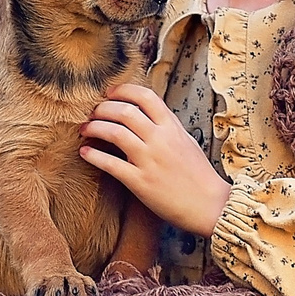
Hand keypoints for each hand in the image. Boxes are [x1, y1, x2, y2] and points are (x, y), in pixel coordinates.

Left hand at [79, 84, 233, 237]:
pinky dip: (93, 155)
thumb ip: (166, 125)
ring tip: (85, 130)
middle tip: (92, 113)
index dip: (122, 90)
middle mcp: (160, 139)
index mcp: (172, 127)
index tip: (109, 93)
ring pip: (114, 132)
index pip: (145, 96)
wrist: (209, 205)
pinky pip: (110, 164)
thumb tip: (144, 112)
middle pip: (124, 111)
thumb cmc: (198, 174)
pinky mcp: (140, 182)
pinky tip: (84, 153)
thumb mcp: (185, 141)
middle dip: (102, 108)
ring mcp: (149, 160)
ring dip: (94, 128)